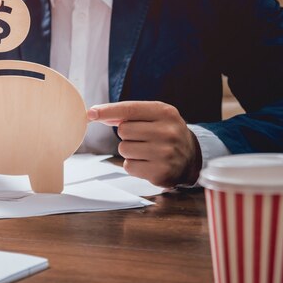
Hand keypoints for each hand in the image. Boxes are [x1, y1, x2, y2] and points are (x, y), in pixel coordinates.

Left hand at [87, 101, 201, 186]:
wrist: (191, 158)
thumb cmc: (165, 133)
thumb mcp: (154, 116)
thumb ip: (127, 114)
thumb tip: (95, 114)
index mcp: (165, 112)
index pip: (129, 109)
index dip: (107, 111)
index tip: (91, 113)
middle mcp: (167, 131)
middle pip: (123, 130)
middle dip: (127, 135)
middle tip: (143, 138)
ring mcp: (165, 153)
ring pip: (124, 149)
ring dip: (129, 151)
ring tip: (146, 151)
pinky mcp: (160, 173)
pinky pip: (129, 167)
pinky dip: (134, 166)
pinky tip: (148, 163)